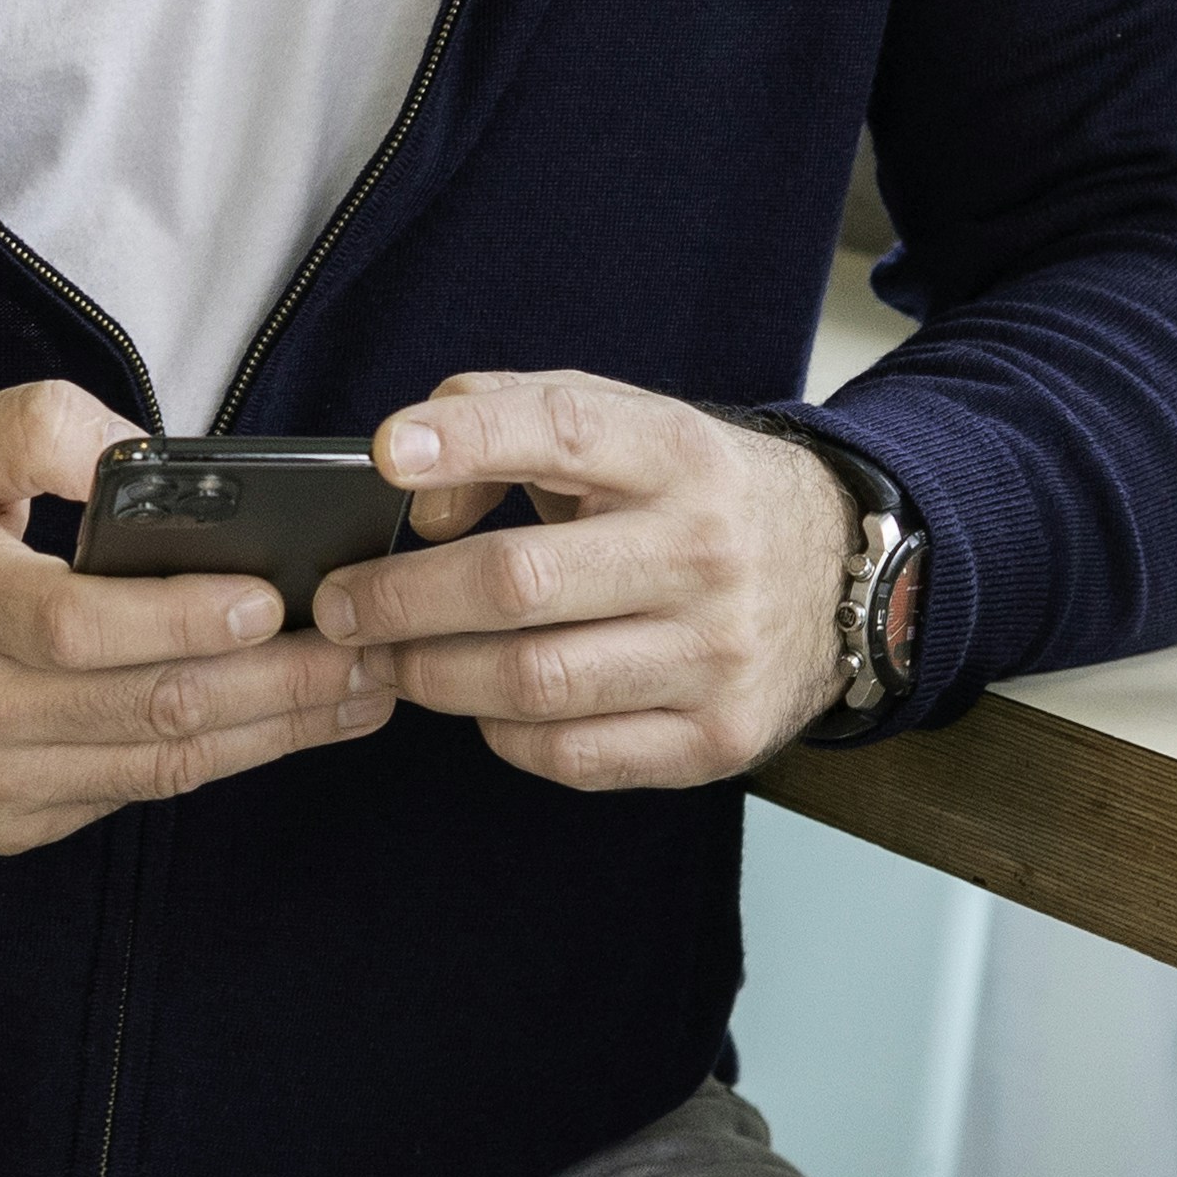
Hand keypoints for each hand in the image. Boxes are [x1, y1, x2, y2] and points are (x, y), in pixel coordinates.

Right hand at [0, 383, 393, 859]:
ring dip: (275, 734)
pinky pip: (132, 793)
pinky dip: (215, 760)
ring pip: (157, 765)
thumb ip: (43, 427)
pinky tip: (279, 728)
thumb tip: (149, 453)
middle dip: (279, 685)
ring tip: (360, 694)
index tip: (271, 597)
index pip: (79, 626)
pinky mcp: (6, 825)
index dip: (183, 619)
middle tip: (372, 651)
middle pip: (146, 707)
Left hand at [319, 373, 856, 792]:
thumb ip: (506, 422)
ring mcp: (716, 654)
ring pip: (533, 680)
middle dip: (400, 599)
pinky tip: (482, 705)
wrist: (837, 579)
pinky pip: (574, 754)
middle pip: (519, 582)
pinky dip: (504, 734)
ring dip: (432, 675)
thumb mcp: (622, 426)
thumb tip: (418, 501)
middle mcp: (704, 552)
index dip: (468, 439)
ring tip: (386, 659)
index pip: (565, 429)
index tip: (387, 454)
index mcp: (677, 454)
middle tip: (339, 607)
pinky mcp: (717, 738)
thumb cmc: (690, 497)